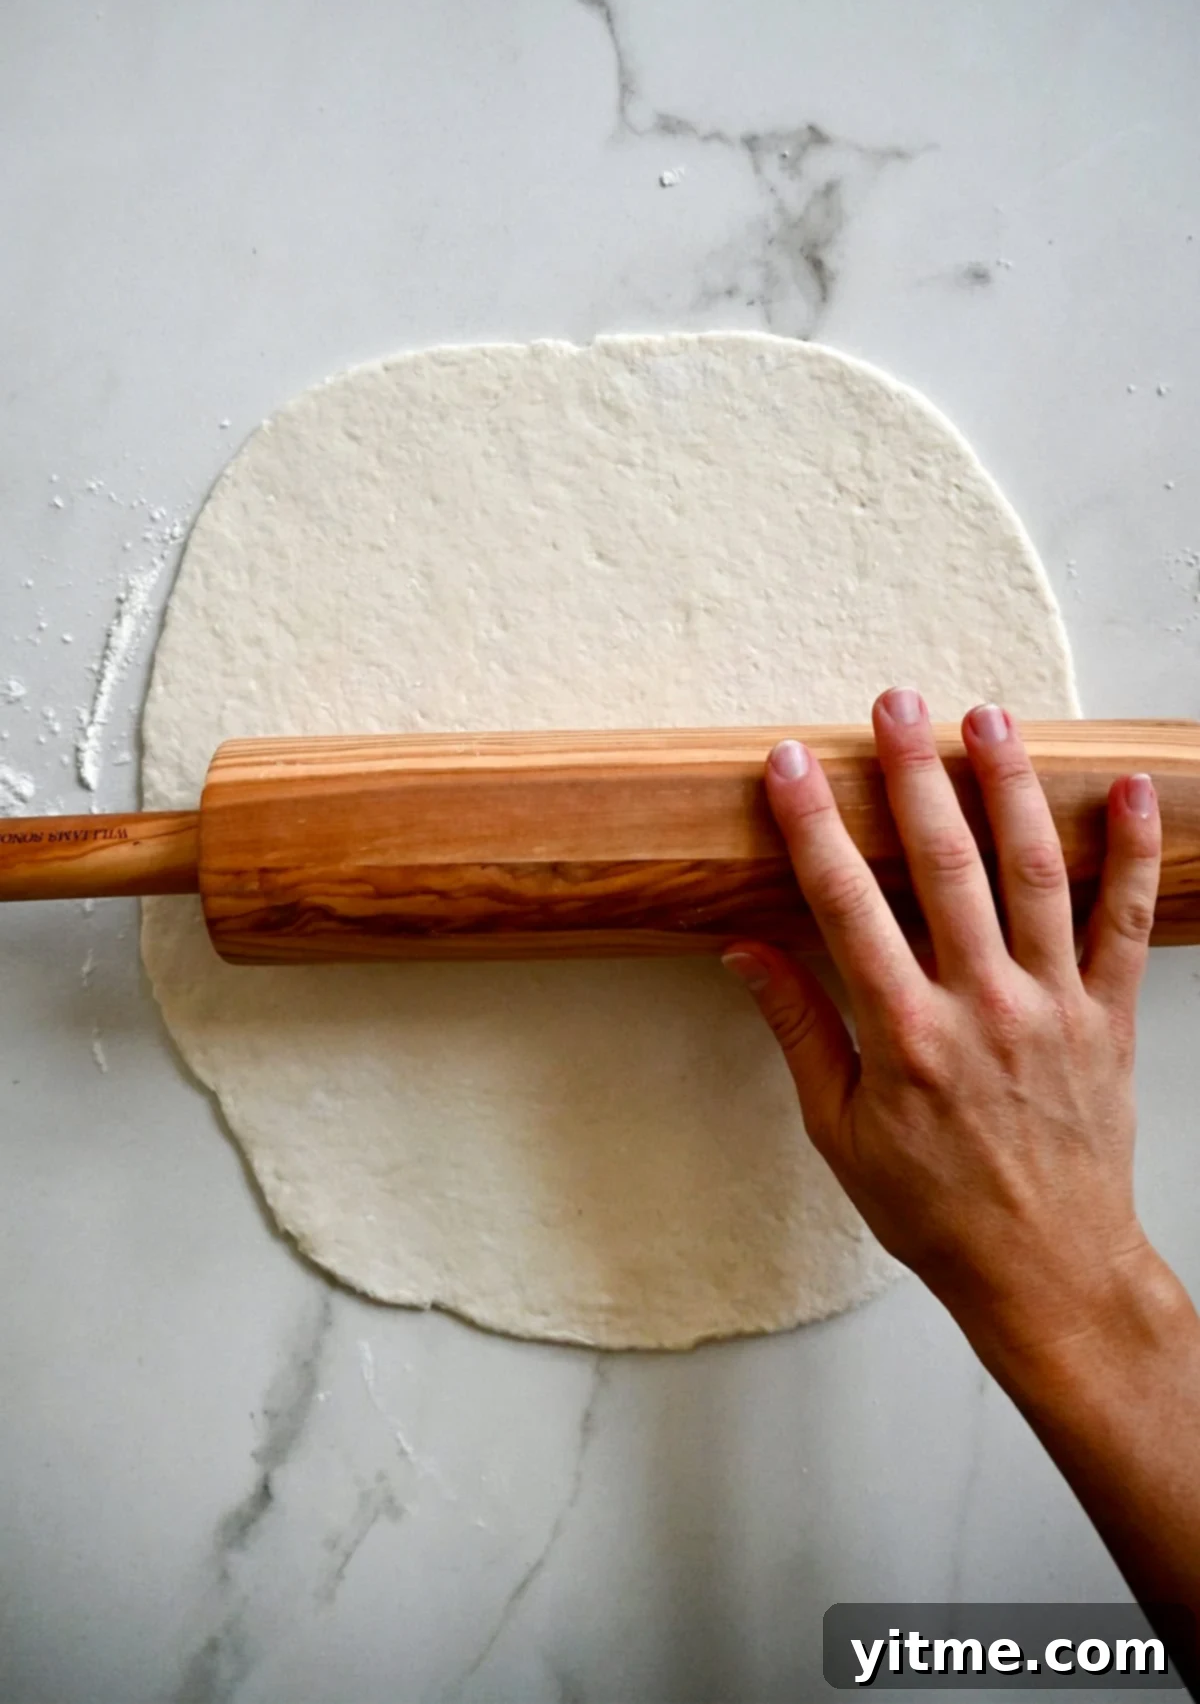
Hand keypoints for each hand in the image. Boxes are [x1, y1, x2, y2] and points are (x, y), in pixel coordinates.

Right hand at [724, 688, 1169, 1374]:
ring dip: (1009, 788)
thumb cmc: (933, 1208)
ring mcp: (1052, 1006)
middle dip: (914, 775)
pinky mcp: (1107, 1017)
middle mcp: (980, 1007)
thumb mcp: (837, 1130)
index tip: (792, 762)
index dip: (814, 824)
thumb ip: (799, 1028)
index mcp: (903, 1035)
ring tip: (988, 719)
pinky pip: (1127, 924)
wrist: (1045, 1268)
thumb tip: (744, 949)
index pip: (846, 903)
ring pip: (1033, 875)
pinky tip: (1124, 791)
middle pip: (944, 865)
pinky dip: (1132, 854)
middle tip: (894, 705)